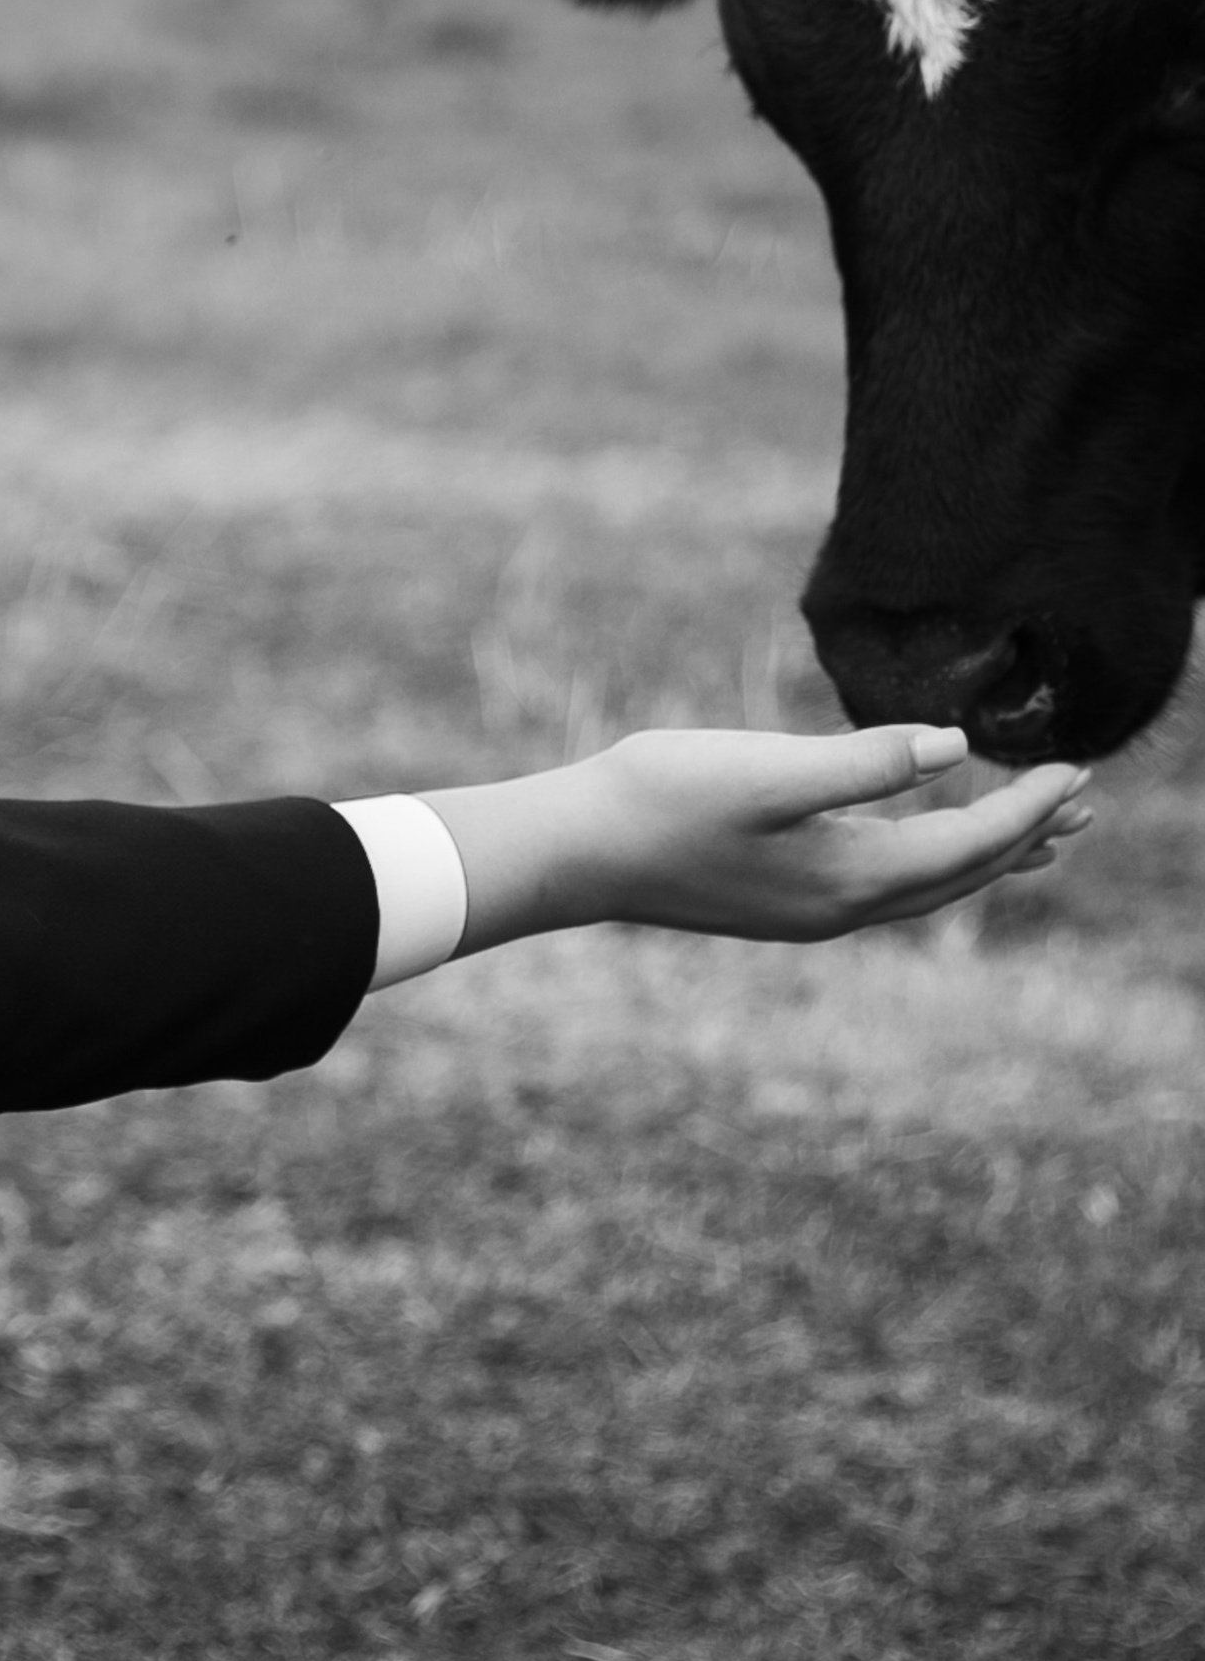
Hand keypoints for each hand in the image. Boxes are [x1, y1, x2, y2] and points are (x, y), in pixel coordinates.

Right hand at [423, 723, 1091, 957]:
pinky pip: (885, 883)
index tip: (1079, 769)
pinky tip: (918, 839)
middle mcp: (841, 907)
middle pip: (961, 876)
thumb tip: (956, 750)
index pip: (968, 846)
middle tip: (1084, 802)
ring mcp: (810, 911)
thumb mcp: (767, 772)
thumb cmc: (661, 799)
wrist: (576, 851)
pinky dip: (929, 859)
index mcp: (849, 877)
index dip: (1027, 807)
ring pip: (925, 884)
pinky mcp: (781, 900)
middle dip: (1025, 837)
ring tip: (1034, 833)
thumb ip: (865, 762)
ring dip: (984, 854)